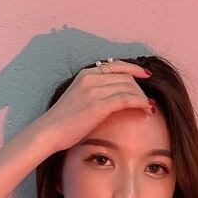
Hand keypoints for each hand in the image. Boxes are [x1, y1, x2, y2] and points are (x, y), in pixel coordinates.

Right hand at [36, 59, 153, 152]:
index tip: (146, 76)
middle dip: (140, 89)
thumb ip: (95, 94)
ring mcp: (94, 90)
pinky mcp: (98, 105)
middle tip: (147, 102)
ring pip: (128, 87)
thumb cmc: (63, 122)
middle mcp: (91, 78)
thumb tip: (116, 100)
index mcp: (86, 74)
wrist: (49, 132)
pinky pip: (126, 99)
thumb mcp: (79, 100)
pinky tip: (146, 109)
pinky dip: (140, 103)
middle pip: (125, 77)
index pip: (116, 65)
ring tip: (148, 108)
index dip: (134, 69)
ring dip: (142, 98)